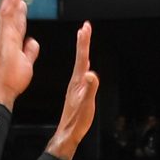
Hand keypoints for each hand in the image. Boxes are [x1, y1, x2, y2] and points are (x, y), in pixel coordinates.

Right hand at [0, 0, 40, 105]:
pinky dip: (12, 9)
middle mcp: (8, 37)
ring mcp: (6, 38)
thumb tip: (32, 42)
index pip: (16, 21)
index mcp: (13, 42)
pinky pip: (9, 21)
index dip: (19, 10)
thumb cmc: (13, 79)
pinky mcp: (7, 40)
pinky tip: (16, 0)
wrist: (4, 88)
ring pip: (7, 13)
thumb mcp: (26, 63)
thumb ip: (29, 51)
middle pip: (9, 13)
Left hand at [49, 22, 97, 158]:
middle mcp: (76, 81)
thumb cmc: (77, 121)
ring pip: (80, 63)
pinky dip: (83, 63)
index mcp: (78, 81)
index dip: (84, 42)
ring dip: (82, 50)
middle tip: (85, 27)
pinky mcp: (77, 91)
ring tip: (83, 38)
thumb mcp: (86, 105)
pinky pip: (81, 72)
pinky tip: (85, 64)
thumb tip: (91, 74)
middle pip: (80, 57)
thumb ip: (90, 89)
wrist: (68, 133)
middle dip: (83, 41)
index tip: (85, 27)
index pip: (82, 57)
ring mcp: (76, 86)